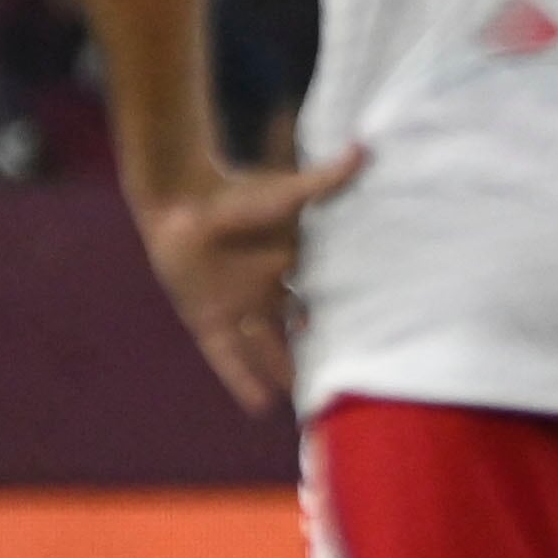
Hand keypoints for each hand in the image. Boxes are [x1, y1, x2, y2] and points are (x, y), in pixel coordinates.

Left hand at [134, 149, 364, 414]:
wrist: (179, 198)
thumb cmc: (235, 192)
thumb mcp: (285, 194)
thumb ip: (324, 182)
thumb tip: (364, 149)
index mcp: (291, 265)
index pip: (324, 295)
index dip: (347, 314)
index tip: (377, 335)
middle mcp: (267, 292)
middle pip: (298, 329)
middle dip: (318, 351)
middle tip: (348, 378)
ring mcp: (238, 309)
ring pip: (268, 349)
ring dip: (285, 371)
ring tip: (309, 403)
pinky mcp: (208, 321)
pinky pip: (229, 356)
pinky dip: (243, 379)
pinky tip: (261, 407)